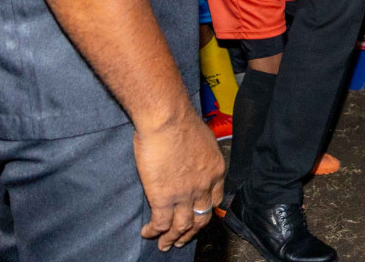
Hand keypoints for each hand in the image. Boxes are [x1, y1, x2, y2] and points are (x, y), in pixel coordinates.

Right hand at [134, 108, 224, 250]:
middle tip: (183, 238)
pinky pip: (161, 224)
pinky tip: (148, 233)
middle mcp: (204, 186)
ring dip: (174, 238)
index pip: (216, 199)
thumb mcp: (203, 139)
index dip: (207, 210)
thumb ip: (200, 154)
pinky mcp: (164, 199)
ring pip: (182, 226)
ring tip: (165, 245)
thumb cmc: (180, 121)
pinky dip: (155, 232)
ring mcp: (185, 195)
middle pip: (202, 218)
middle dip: (192, 232)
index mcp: (216, 170)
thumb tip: (193, 157)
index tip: (200, 215)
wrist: (167, 119)